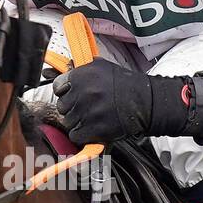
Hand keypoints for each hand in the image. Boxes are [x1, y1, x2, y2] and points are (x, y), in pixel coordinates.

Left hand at [52, 58, 190, 144]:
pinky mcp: (93, 129)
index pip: (57, 86)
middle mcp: (81, 94)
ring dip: (78, 121)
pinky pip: (75, 135)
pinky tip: (92, 127)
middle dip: (72, 107)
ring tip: (92, 116)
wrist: (145, 102)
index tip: (73, 94)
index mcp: (81, 76)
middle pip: (62, 106)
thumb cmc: (125, 84)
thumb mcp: (102, 67)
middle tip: (87, 106)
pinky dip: (82, 134)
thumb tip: (65, 67)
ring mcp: (86, 113)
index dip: (65, 91)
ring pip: (68, 122)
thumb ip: (81, 68)